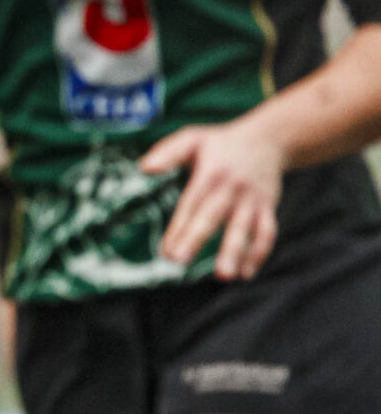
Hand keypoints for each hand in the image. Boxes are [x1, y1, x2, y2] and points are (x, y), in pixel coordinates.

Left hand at [146, 121, 283, 279]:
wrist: (269, 138)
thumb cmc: (220, 143)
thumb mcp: (193, 138)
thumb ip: (168, 152)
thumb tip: (144, 168)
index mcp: (211, 174)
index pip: (191, 204)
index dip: (178, 228)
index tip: (165, 251)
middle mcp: (232, 188)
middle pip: (214, 216)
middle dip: (197, 238)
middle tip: (179, 261)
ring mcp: (252, 199)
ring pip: (246, 227)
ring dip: (236, 252)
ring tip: (225, 275)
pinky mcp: (267, 207)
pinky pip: (267, 232)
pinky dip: (259, 253)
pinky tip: (245, 274)